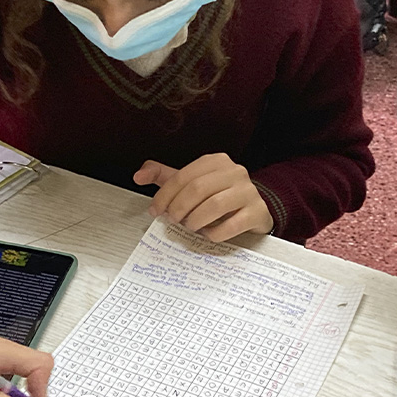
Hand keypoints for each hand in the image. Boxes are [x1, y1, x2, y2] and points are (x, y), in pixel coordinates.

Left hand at [133, 153, 273, 241]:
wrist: (253, 209)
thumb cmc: (218, 196)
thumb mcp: (191, 182)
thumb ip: (164, 177)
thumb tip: (139, 175)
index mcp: (216, 161)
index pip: (184, 176)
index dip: (165, 195)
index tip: (156, 211)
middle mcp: (234, 172)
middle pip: (198, 189)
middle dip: (179, 208)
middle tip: (172, 220)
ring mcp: (249, 191)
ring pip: (215, 205)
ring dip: (196, 220)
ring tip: (190, 227)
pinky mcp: (257, 211)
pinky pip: (232, 225)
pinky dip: (215, 233)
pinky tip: (208, 234)